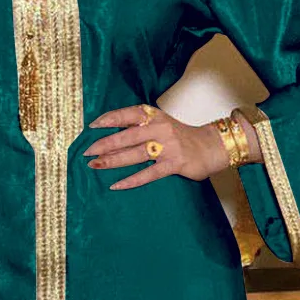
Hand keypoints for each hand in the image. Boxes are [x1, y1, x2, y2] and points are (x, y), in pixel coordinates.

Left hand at [84, 103, 257, 188]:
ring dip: (112, 161)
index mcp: (155, 115)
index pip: (128, 113)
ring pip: (134, 154)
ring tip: (95, 166)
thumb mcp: (162, 123)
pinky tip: (116, 185)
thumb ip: (142, 126)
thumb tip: (113, 134)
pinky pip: (148, 174)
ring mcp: (167, 147)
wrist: (212, 146)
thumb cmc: (183, 137)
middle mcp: (160, 128)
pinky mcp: (174, 164)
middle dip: (104, 144)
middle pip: (127, 136)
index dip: (110, 119)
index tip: (92, 125)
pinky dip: (130, 181)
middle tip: (87, 152)